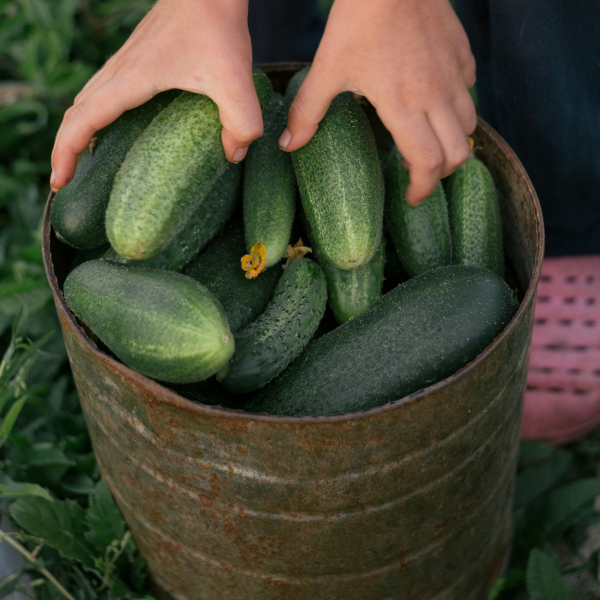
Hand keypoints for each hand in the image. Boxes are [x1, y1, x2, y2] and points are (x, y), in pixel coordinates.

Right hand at [50, 0, 260, 191]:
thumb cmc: (217, 27)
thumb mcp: (237, 81)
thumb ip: (241, 124)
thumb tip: (232, 156)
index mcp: (132, 79)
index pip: (84, 120)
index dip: (66, 152)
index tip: (59, 180)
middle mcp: (120, 70)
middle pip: (76, 112)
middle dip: (64, 148)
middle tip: (64, 179)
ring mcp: (126, 62)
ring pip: (86, 99)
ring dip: (77, 129)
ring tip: (82, 159)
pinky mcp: (138, 59)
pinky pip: (103, 90)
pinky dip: (95, 114)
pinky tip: (112, 128)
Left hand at [279, 0, 476, 205]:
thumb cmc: (357, 21)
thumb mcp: (327, 70)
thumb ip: (307, 112)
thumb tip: (287, 145)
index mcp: (404, 108)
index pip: (428, 164)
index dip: (423, 189)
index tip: (411, 198)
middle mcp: (436, 96)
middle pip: (458, 153)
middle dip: (441, 173)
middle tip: (419, 173)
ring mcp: (453, 74)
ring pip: (469, 125)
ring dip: (452, 140)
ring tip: (427, 140)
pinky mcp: (461, 53)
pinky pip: (469, 90)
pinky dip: (457, 105)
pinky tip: (435, 99)